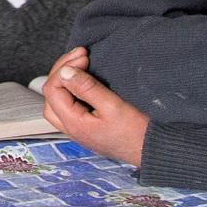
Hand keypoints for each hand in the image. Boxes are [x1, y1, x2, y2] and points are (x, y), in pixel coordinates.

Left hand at [41, 48, 148, 167]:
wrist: (154, 151)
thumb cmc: (137, 133)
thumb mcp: (113, 106)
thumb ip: (87, 88)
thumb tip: (66, 72)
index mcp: (74, 123)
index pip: (52, 89)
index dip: (65, 68)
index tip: (84, 57)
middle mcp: (72, 128)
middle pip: (52, 94)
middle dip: (62, 71)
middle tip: (81, 55)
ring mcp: (79, 128)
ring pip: (59, 100)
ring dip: (67, 79)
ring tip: (81, 63)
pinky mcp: (88, 126)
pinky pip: (71, 104)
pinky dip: (73, 89)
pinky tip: (84, 79)